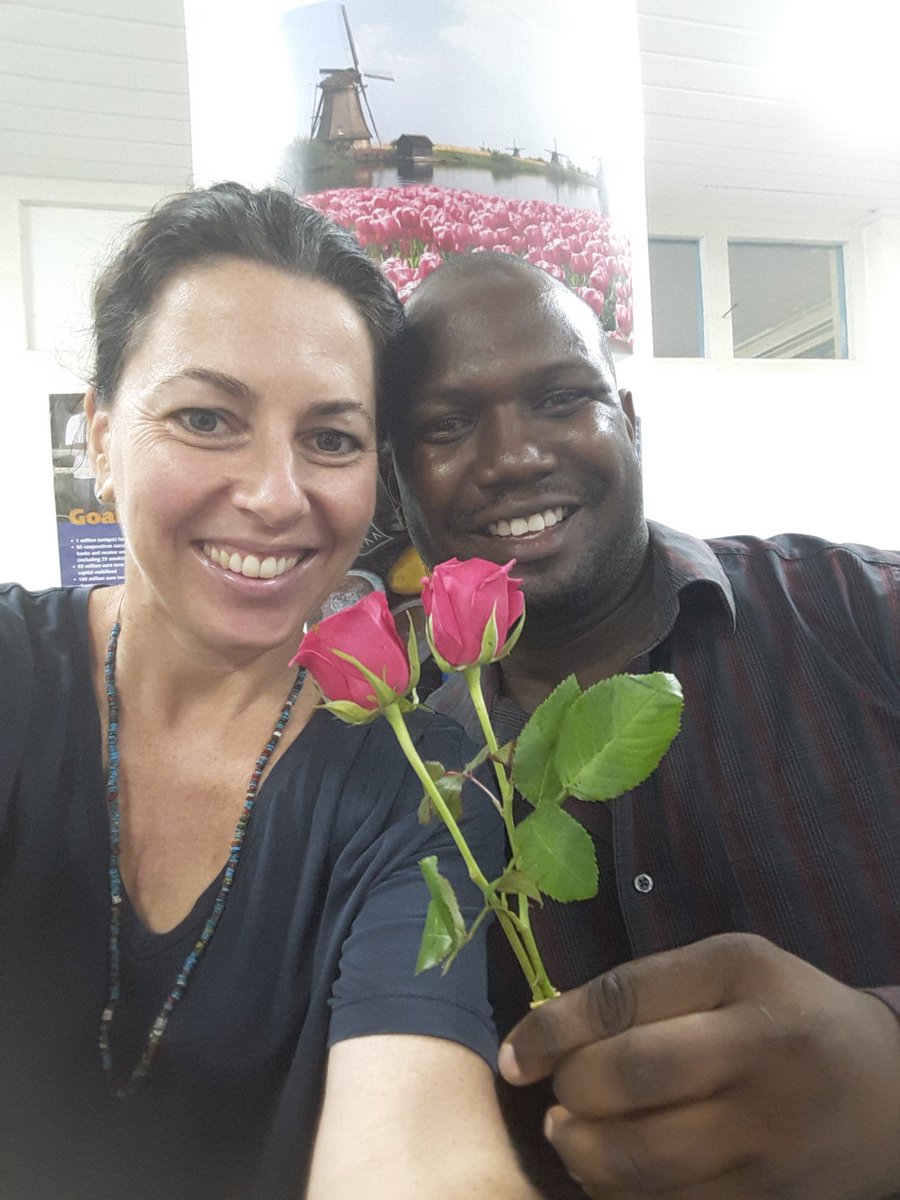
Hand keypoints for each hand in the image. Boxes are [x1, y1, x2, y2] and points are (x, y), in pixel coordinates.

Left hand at [498, 933, 899, 1198]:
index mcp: (741, 974)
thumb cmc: (789, 1012)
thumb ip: (645, 989)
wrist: (891, 1092)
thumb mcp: (730, 968)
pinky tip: (617, 1174)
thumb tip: (544, 1028)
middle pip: (625, 1079)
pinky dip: (623, 1197)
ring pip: (641, 1160)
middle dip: (569, 1094)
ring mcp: (769, 1135)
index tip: (516, 1058)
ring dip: (583, 1154)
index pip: (620, 999)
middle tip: (560, 1097)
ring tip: (575, 1137)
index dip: (550, 1030)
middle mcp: (758, 1050)